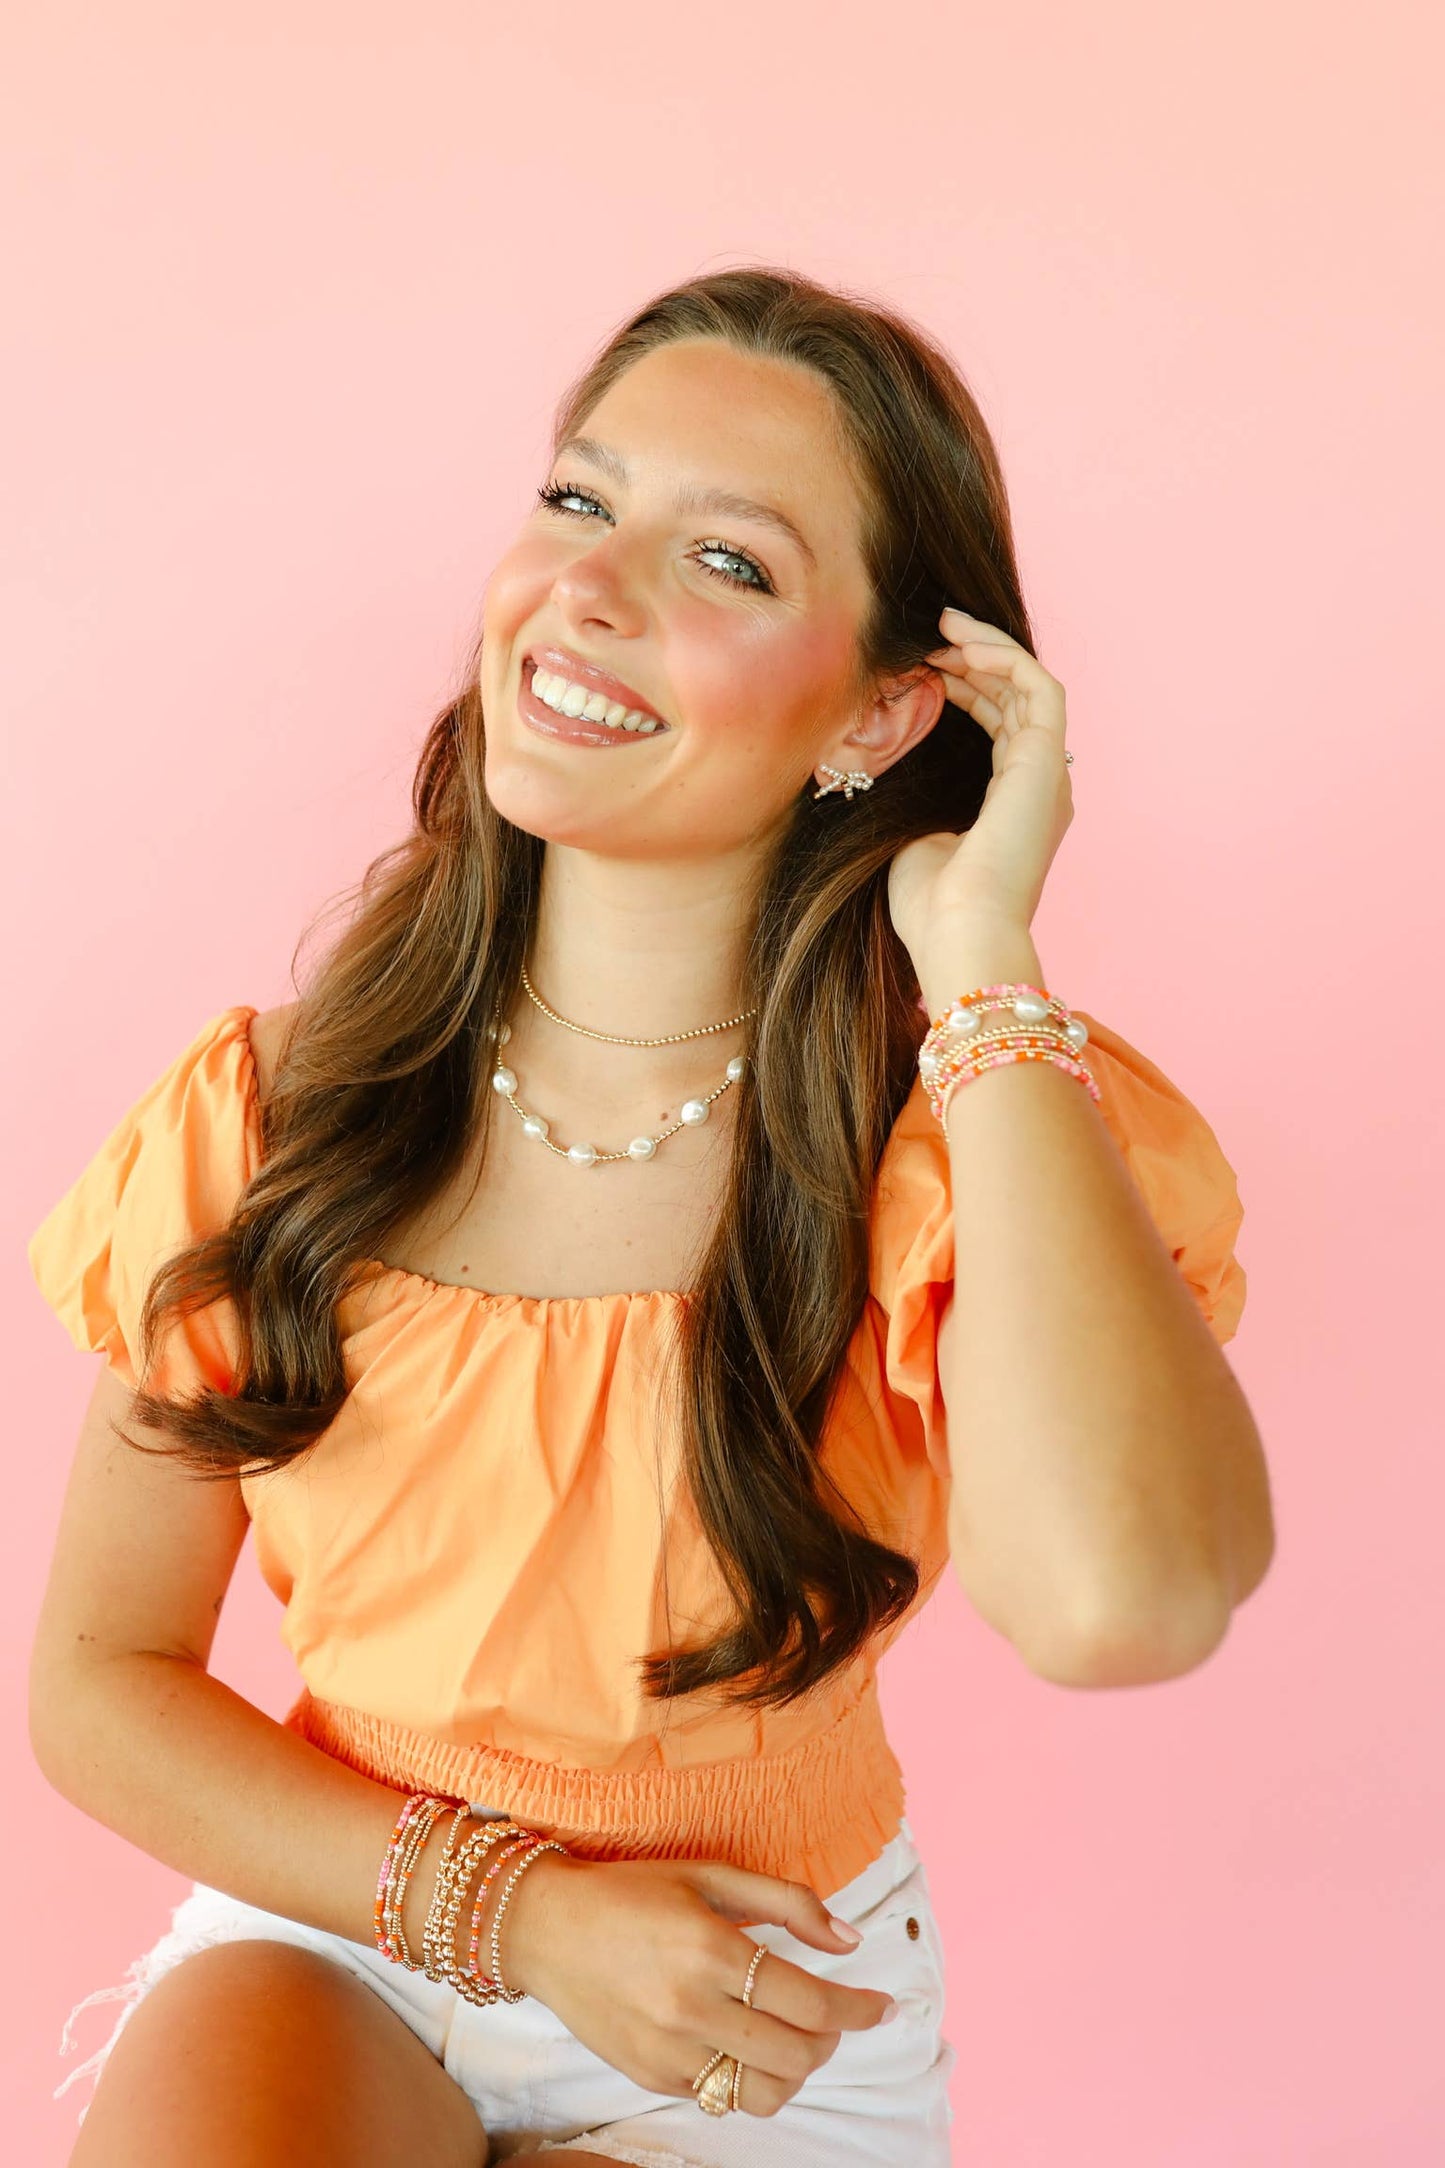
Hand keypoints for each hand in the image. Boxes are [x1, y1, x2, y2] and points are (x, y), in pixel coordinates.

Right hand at [505, 1850, 894, 2116]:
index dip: (859, 2010)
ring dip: (797, 2071)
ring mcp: (667, 2051)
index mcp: (711, 1949)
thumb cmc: (631, 1890)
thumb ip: (787, 1903)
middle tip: (835, 2017)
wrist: (545, 1928)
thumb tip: (849, 1940)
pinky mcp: (649, 2076)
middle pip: (796, 2055)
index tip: (882, 2005)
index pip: (811, 2002)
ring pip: (764, 2093)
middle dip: (833, 2040)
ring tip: (797, 2039)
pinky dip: (749, 2079)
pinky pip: (721, 2097)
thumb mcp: (710, 1874)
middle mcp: (691, 2008)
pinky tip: (746, 2044)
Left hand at [887, 606, 1073, 966]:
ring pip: (1030, 688)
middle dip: (976, 660)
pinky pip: (1039, 689)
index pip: (999, 728)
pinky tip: (963, 645)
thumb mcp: (911, 834)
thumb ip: (913, 792)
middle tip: (932, 631)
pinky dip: (1006, 660)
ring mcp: (1048, 777)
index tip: (923, 666)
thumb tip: (878, 755)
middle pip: (1015, 702)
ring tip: (944, 626)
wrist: (960, 934)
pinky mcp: (1047, 765)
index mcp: (1011, 809)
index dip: (966, 689)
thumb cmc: (930, 907)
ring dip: (989, 650)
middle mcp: (1038, 789)